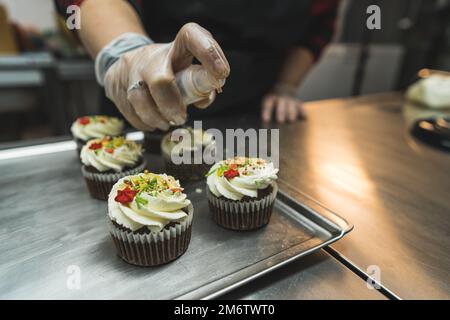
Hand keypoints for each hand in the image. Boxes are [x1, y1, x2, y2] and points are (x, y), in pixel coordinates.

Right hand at [104, 23, 229, 130]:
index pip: (191, 37)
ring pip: (139, 98)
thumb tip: (204, 99)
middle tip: (181, 117)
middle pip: (160, 80)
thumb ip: (199, 84)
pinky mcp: (115, 86)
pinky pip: (129, 111)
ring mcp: (131, 71)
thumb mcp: (185, 68)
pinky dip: (143, 122)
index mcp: (175, 48)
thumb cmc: (168, 69)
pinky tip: (153, 123)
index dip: (208, 52)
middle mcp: (151, 57)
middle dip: (172, 105)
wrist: (128, 63)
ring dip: (156, 117)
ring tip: (167, 123)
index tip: (221, 73)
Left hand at [261, 92, 305, 122]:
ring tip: (291, 120)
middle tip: (280, 120)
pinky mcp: (299, 104)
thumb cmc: (272, 106)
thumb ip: (266, 117)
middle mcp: (281, 99)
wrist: (284, 91)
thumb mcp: (267, 106)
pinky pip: (301, 108)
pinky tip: (304, 118)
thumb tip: (263, 132)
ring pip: (291, 106)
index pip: (268, 105)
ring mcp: (290, 101)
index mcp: (270, 99)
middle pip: (280, 105)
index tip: (265, 120)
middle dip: (280, 112)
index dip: (266, 112)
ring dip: (291, 113)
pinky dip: (303, 112)